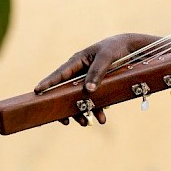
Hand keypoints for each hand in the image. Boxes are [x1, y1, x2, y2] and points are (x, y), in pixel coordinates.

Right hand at [33, 33, 157, 126]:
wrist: (133, 49)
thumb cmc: (115, 47)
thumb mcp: (107, 57)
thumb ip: (97, 72)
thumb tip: (88, 90)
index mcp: (78, 60)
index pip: (60, 73)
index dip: (48, 83)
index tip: (37, 91)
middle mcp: (80, 72)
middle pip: (67, 92)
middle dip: (66, 107)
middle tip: (65, 120)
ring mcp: (88, 80)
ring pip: (79, 99)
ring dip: (81, 112)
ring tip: (87, 123)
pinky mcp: (98, 87)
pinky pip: (93, 101)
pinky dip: (96, 110)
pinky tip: (102, 118)